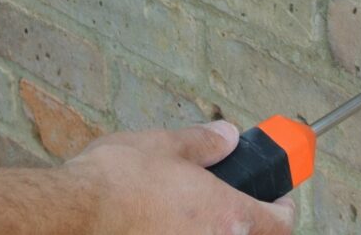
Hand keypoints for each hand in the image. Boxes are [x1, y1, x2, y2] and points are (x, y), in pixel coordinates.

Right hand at [67, 121, 295, 234]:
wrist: (77, 213)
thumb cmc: (119, 180)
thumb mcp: (166, 145)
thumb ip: (204, 143)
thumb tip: (226, 136)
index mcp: (226, 214)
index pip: (280, 223)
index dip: (284, 207)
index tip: (279, 199)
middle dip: (243, 221)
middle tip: (227, 202)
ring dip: (211, 229)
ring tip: (187, 212)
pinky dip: (180, 234)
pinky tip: (161, 223)